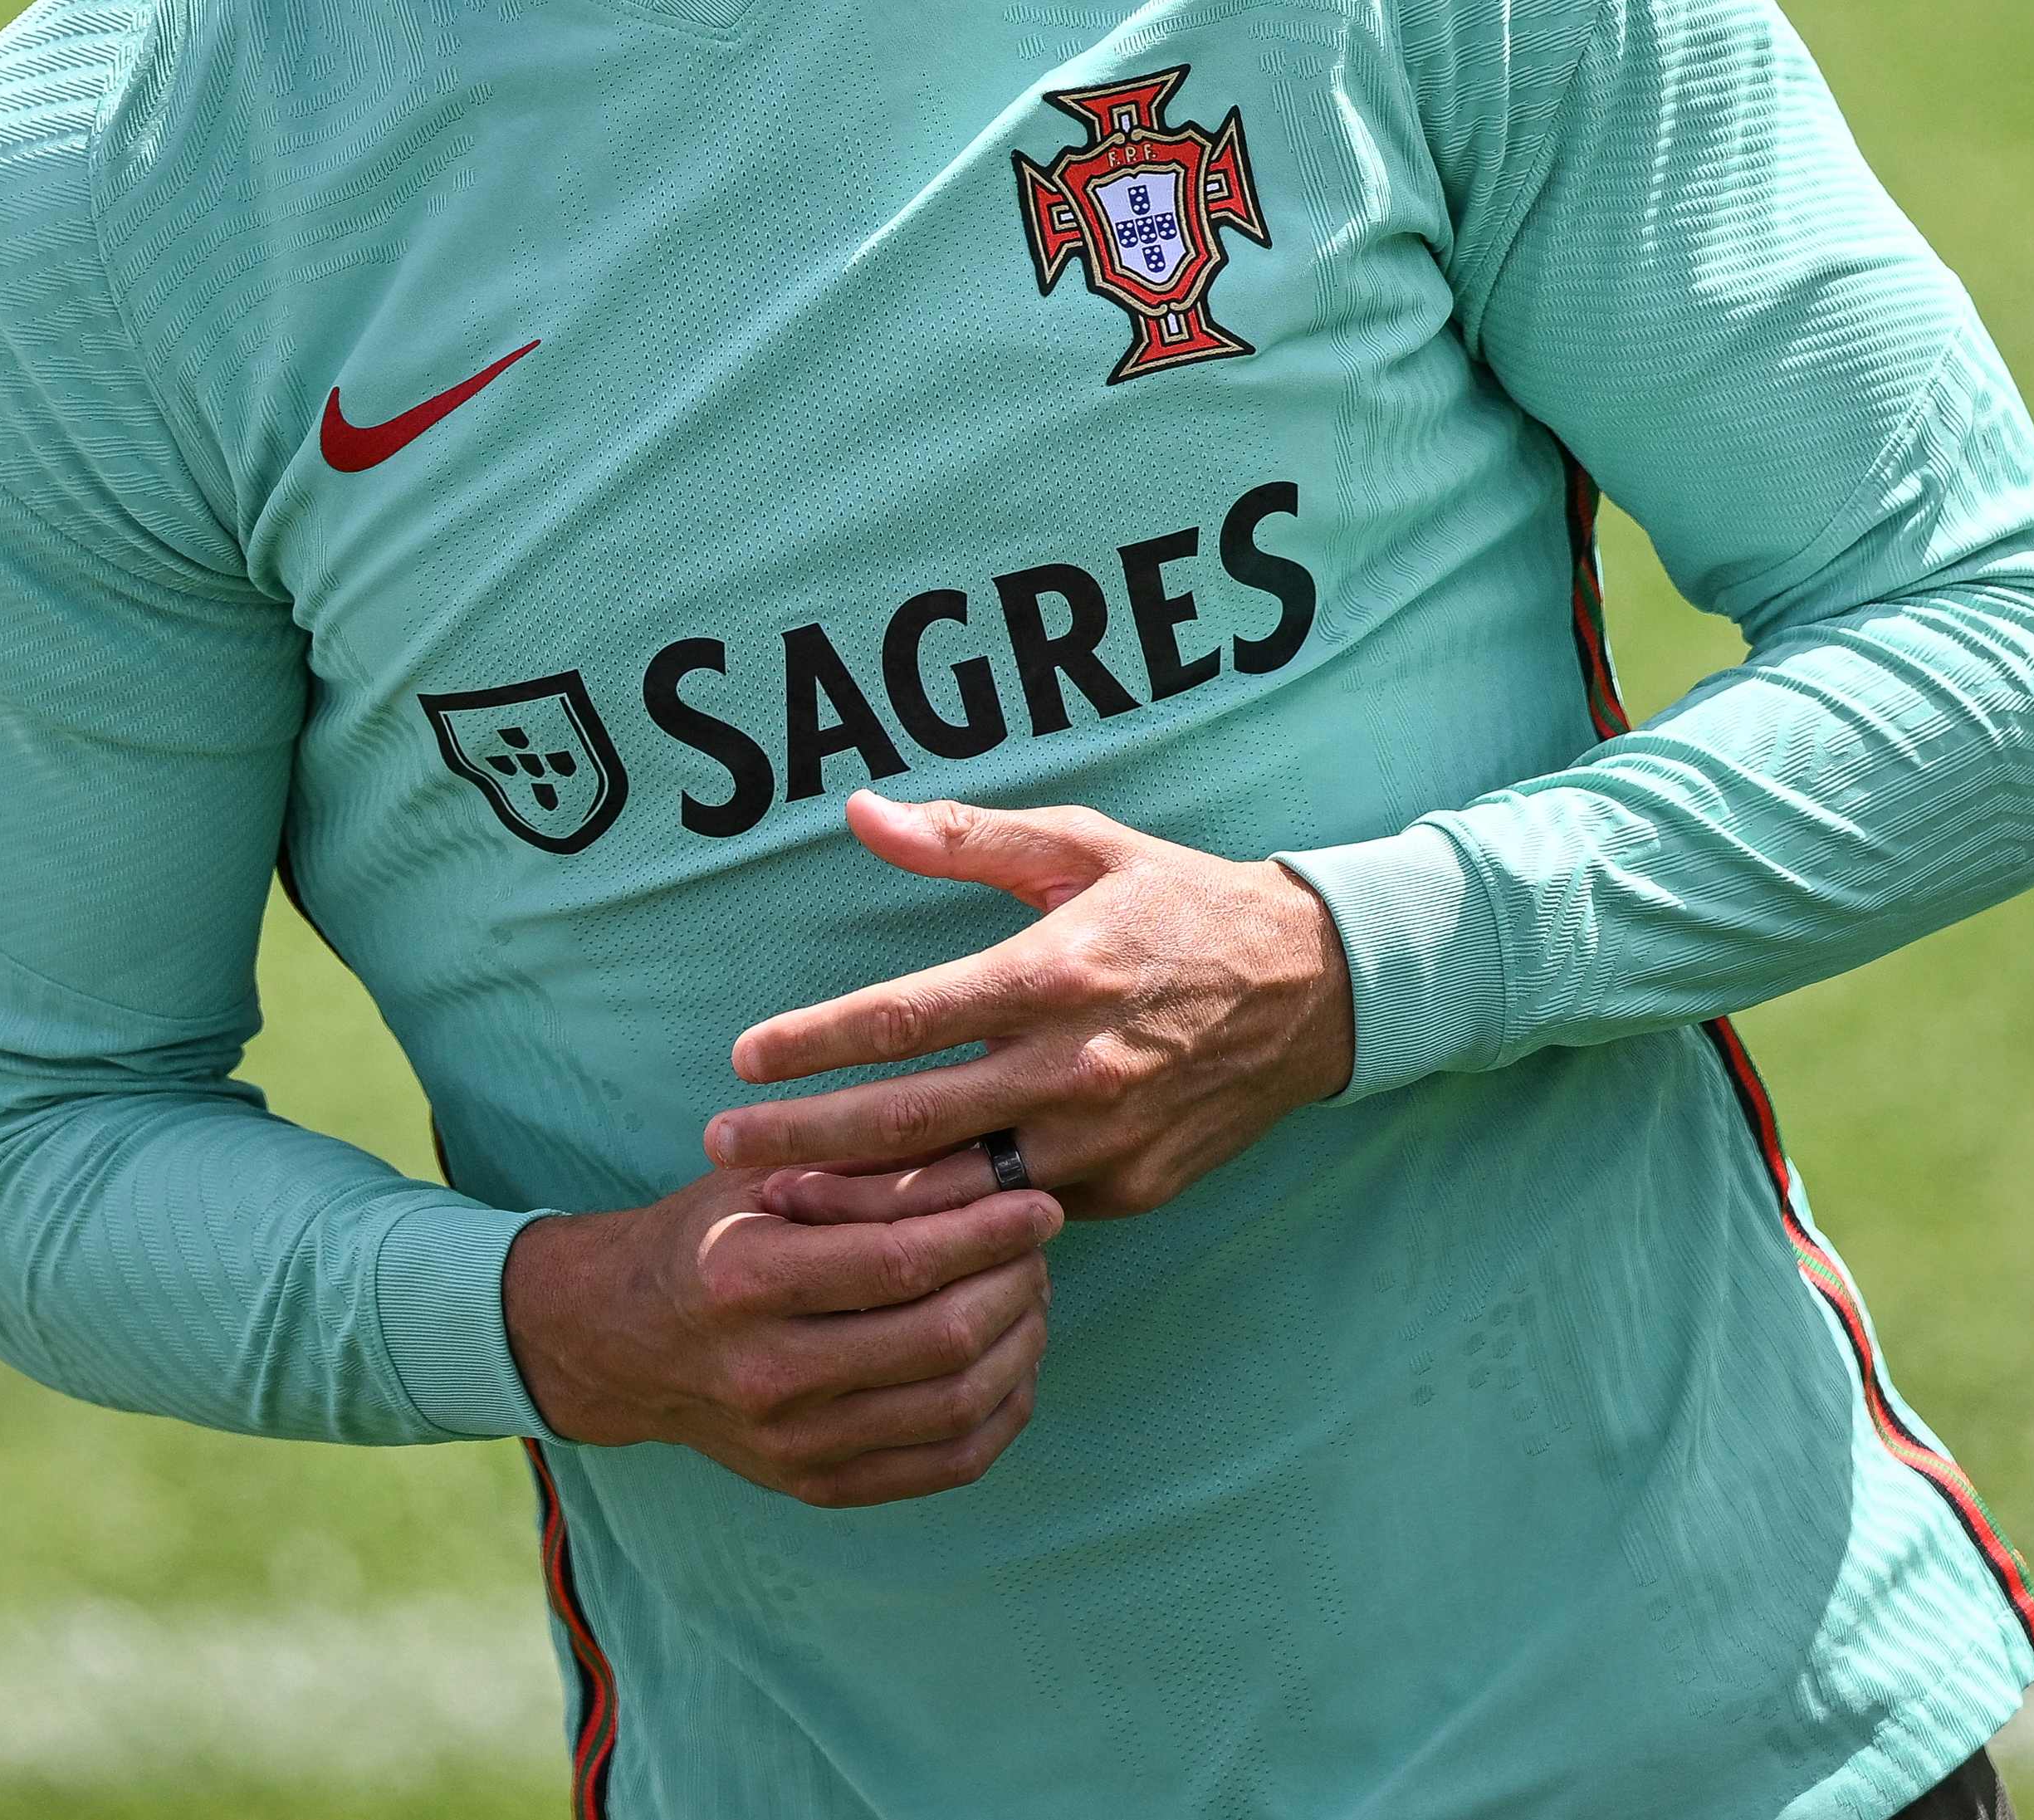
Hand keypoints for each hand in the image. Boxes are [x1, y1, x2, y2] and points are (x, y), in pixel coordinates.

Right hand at [501, 1152, 1059, 1508]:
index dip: (988, 1232)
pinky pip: (948, 1464)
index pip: (900, 1262)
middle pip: (940, 1339)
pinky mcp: (818, 1486)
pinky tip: (1015, 1360)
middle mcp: (765, 1372)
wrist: (624, 1341)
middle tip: (1041, 1244)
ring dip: (1021, 1343)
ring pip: (956, 1405)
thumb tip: (990, 1151)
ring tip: (1033, 1292)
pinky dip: (1003, 1410)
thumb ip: (865, 1165)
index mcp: (744, 1278)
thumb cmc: (709, 1237)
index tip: (1039, 1202)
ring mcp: (793, 1444)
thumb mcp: (763, 1177)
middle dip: (1015, 1283)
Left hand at [700, 790, 1354, 1217]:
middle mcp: (1076, 1066)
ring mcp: (1106, 1141)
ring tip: (778, 1201)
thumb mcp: (1080, 847)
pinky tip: (883, 1224)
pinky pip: (1020, 1217)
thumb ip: (965, 837)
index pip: (906, 1018)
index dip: (814, 1042)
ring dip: (859, 1203)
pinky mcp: (1131, 1191)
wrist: (1314, 991)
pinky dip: (949, 1225)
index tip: (742, 1060)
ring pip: (958, 1193)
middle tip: (719, 1151)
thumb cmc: (1176, 906)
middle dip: (803, 1141)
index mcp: (1054, 973)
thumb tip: (861, 809)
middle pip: (911, 1121)